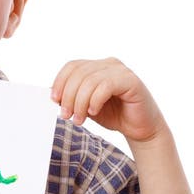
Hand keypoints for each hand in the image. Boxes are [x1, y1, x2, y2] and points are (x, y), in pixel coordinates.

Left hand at [51, 57, 165, 144]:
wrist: (140, 129)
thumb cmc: (114, 115)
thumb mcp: (86, 106)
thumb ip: (73, 97)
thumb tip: (54, 94)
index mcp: (97, 66)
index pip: (72, 66)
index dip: (60, 82)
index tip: (55, 100)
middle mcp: (109, 64)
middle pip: (79, 73)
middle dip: (68, 96)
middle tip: (66, 115)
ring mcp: (121, 71)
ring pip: (90, 80)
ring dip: (79, 103)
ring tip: (79, 119)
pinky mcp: (131, 81)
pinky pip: (106, 86)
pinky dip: (95, 101)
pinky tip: (94, 112)